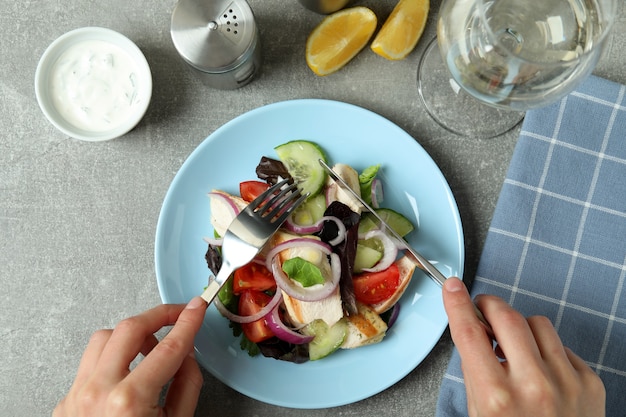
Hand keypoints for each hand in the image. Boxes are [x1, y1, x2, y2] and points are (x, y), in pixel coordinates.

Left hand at [53, 297, 207, 416]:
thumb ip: (186, 385)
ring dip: (131, 335)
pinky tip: (128, 371)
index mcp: (130, 402)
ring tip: (151, 348)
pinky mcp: (65, 401)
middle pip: (130, 329)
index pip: (169, 348)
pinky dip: (112, 358)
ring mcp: (76, 395)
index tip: (198, 307)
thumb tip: (186, 355)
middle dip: (159, 315)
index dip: (188, 322)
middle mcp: (98, 392)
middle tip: (178, 314)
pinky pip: (90, 363)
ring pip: (103, 338)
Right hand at [442, 277, 604, 416]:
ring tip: (515, 348)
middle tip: (483, 308)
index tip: (453, 287)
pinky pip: (562, 347)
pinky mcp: (590, 383)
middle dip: (490, 305)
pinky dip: (547, 352)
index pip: (469, 333)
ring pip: (537, 324)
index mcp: (496, 397)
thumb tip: (473, 328)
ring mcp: (566, 382)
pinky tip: (542, 371)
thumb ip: (475, 370)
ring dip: (520, 328)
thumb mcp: (479, 412)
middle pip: (506, 317)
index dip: (457, 303)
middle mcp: (532, 386)